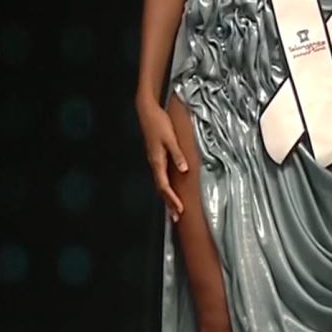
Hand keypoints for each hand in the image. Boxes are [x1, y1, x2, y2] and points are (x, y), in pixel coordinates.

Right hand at [137, 100, 188, 221]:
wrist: (147, 112)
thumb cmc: (160, 124)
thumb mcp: (171, 139)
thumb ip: (178, 155)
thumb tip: (184, 170)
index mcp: (157, 162)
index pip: (164, 186)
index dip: (172, 199)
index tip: (180, 210)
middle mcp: (154, 164)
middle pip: (161, 189)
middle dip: (169, 204)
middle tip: (177, 218)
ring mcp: (154, 161)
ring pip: (161, 184)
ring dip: (168, 198)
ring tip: (175, 211)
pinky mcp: (156, 157)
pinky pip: (161, 177)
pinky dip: (166, 188)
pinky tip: (170, 192)